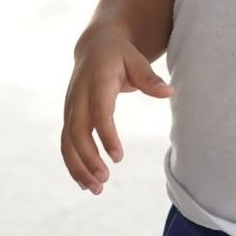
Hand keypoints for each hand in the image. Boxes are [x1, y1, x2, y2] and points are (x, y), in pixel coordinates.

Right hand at [60, 26, 172, 194]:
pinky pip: (66, 144)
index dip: (106, 135)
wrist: (94, 46)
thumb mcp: (136, 60)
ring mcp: (70, 107)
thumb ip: (149, 78)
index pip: (99, 112)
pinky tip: (85, 184)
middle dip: (88, 158)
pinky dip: (73, 165)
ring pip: (67, 141)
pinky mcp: (69, 116)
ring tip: (96, 189)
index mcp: (96, 81)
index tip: (118, 158)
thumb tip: (169, 92)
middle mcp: (78, 96)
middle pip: (77, 131)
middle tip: (105, 180)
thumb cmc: (120, 55)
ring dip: (78, 167)